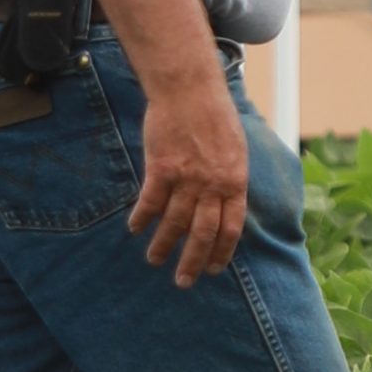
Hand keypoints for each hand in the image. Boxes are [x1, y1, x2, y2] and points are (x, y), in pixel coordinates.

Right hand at [125, 51, 254, 279]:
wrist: (190, 89)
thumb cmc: (214, 116)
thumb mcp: (235, 149)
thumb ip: (230, 179)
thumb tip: (228, 205)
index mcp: (234, 181)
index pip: (231, 228)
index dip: (221, 252)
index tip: (213, 269)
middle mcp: (212, 184)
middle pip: (202, 234)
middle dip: (192, 262)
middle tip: (183, 281)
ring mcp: (187, 177)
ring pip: (174, 222)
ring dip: (163, 245)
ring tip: (154, 260)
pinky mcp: (162, 167)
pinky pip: (151, 202)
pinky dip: (142, 218)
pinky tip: (136, 229)